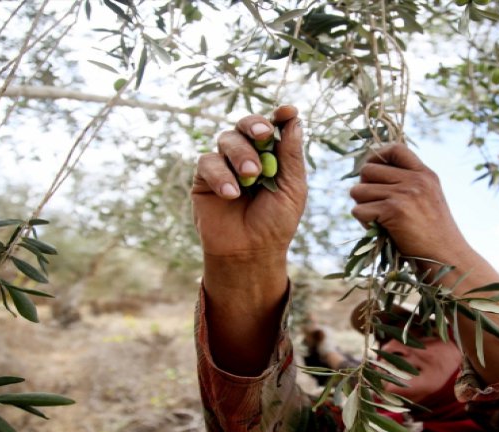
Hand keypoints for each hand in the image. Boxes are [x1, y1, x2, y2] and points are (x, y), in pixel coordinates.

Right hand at [191, 105, 304, 375]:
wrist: (250, 252)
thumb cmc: (275, 223)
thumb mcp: (292, 188)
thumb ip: (291, 154)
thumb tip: (294, 120)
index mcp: (272, 157)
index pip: (273, 128)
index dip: (279, 116)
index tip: (288, 111)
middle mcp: (247, 156)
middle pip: (246, 125)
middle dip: (255, 125)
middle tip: (264, 134)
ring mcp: (224, 165)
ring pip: (226, 139)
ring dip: (241, 155)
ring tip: (252, 177)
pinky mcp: (204, 179)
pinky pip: (208, 162)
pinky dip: (221, 175)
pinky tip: (232, 194)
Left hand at [349, 144, 474, 271]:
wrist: (447, 258)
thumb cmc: (434, 235)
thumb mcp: (428, 199)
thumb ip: (408, 184)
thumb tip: (367, 173)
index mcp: (425, 174)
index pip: (395, 148)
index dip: (376, 157)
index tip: (371, 173)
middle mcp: (415, 179)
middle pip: (367, 170)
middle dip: (364, 188)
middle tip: (373, 205)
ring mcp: (404, 194)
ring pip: (358, 191)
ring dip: (362, 207)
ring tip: (379, 220)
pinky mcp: (393, 211)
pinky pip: (358, 210)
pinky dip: (363, 223)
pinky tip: (379, 230)